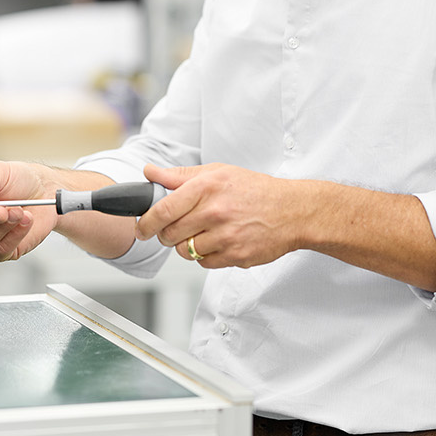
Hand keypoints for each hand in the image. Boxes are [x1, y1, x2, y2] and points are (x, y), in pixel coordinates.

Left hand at [135, 163, 317, 268]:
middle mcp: (216, 211)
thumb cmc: (256, 191)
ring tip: (203, 233)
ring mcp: (226, 236)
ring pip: (186, 251)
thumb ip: (181, 175)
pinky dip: (205, 256)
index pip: (163, 210)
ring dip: (188, 245)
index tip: (142, 228)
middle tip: (174, 230)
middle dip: (166, 235)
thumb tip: (150, 172)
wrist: (292, 211)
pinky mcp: (235, 256)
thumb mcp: (219, 173)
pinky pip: (204, 263)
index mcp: (208, 187)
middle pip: (170, 234)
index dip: (146, 223)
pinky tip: (218, 242)